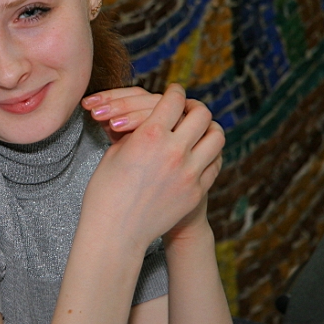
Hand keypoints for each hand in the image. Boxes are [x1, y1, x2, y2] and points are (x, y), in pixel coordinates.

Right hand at [80, 84, 224, 251]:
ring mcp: (190, 173)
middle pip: (201, 114)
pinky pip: (215, 163)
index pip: (174, 100)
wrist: (116, 232)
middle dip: (194, 106)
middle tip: (188, 108)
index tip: (174, 91)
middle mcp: (175, 151)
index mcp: (149, 135)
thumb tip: (153, 121)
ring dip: (208, 128)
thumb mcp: (115, 153)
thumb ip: (139, 133)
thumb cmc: (106, 191)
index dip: (175, 91)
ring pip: (216, 137)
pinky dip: (209, 153)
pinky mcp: (197, 191)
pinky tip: (199, 153)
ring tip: (199, 129)